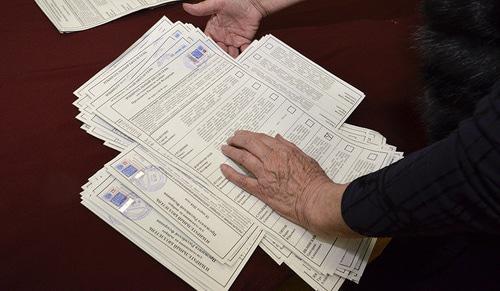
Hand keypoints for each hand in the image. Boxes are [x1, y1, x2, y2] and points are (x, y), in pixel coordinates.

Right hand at [183, 0, 265, 57]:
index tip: (205, 56)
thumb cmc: (235, 0)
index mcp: (213, 29)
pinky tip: (241, 60)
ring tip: (229, 62)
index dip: (206, 49)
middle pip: (218, 51)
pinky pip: (243, 51)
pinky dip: (242, 56)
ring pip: (230, 53)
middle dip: (218, 57)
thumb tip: (186, 7)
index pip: (207, 42)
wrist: (252, 1)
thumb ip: (202, 8)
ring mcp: (233, 40)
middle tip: (218, 63)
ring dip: (230, 58)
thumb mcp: (216, 3)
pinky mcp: (244, 41)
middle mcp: (222, 36)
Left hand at [220, 130, 359, 237]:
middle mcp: (271, 159)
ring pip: (243, 158)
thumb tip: (278, 138)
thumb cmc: (315, 182)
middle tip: (231, 139)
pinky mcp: (261, 190)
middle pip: (249, 144)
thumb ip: (290, 147)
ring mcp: (265, 174)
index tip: (244, 135)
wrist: (315, 200)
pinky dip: (231, 174)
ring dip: (232, 152)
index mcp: (283, 151)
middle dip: (238, 140)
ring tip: (225, 149)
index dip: (250, 135)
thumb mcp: (306, 158)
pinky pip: (242, 180)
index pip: (261, 138)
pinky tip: (224, 168)